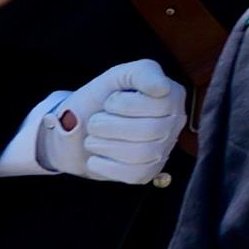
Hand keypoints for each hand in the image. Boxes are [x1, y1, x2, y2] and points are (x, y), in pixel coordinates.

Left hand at [0, 57, 184, 186]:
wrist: (75, 128)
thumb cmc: (100, 99)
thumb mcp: (119, 76)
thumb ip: (143, 73)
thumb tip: (162, 88)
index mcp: (172, 96)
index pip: (158, 104)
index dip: (123, 104)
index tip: (110, 101)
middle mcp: (173, 123)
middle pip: (150, 130)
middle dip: (110, 125)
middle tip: (95, 122)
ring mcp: (162, 150)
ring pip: (141, 153)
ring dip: (105, 145)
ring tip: (93, 138)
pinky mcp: (146, 173)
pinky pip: (132, 174)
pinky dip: (105, 165)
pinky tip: (97, 156)